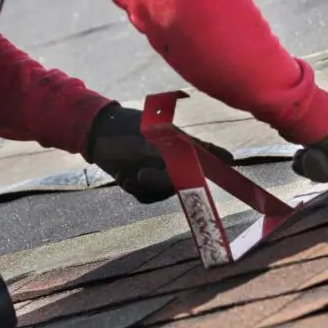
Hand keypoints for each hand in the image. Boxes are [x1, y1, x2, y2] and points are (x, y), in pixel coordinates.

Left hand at [85, 103, 233, 203]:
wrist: (95, 133)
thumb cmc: (126, 130)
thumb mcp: (152, 141)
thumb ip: (177, 155)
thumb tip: (217, 159)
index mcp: (180, 143)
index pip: (207, 153)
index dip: (219, 159)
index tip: (231, 161)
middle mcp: (173, 159)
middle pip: (180, 181)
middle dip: (158, 181)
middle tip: (140, 174)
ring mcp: (159, 172)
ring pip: (162, 192)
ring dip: (143, 186)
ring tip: (127, 171)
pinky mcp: (144, 183)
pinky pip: (146, 197)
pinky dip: (135, 190)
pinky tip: (124, 177)